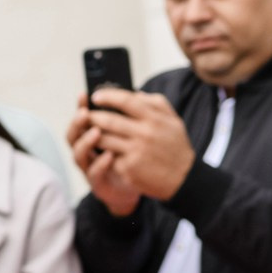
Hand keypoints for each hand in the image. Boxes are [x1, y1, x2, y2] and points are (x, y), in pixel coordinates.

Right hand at [68, 91, 142, 216]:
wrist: (137, 188)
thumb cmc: (130, 159)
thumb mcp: (128, 138)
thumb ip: (126, 120)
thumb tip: (134, 95)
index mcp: (92, 137)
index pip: (82, 119)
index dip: (80, 107)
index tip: (84, 94)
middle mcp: (87, 151)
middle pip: (73, 134)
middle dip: (77, 123)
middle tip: (85, 113)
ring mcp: (89, 167)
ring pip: (78, 154)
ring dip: (85, 142)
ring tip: (96, 132)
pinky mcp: (98, 183)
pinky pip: (94, 173)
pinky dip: (100, 164)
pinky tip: (109, 156)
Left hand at [83, 88, 197, 203]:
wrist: (185, 180)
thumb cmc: (177, 148)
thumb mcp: (174, 121)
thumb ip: (157, 103)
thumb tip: (136, 93)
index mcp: (155, 120)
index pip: (125, 100)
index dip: (107, 96)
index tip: (95, 96)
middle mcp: (144, 134)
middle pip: (108, 120)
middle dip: (92, 116)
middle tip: (86, 115)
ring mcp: (136, 152)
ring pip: (103, 139)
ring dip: (93, 135)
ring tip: (90, 132)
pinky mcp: (129, 168)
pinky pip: (108, 157)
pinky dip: (103, 153)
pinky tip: (102, 151)